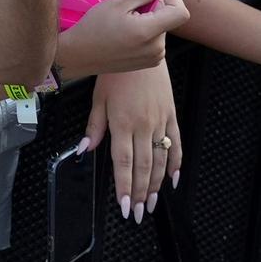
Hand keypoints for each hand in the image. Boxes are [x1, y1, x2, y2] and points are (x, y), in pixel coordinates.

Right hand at [58, 0, 188, 76]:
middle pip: (170, 17)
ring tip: (128, 18)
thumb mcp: (117, 3)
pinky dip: (148, 29)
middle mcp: (156, 48)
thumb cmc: (93, 28)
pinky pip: (157, 39)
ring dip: (152, 17)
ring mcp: (154, 57)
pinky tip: (129, 29)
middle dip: (158, 4)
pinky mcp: (151, 61)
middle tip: (135, 0)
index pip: (180, 11)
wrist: (80, 55)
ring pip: (163, 27)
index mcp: (147, 33)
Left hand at [84, 64, 179, 219]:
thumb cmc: (116, 72)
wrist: (142, 48)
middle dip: (140, 193)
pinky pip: (176, 144)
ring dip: (156, 185)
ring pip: (160, 160)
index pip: (122, 163)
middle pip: (142, 167)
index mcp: (121, 123)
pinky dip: (176, 163)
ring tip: (151, 203)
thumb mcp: (98, 98)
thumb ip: (94, 126)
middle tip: (137, 213)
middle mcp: (142, 126)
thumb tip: (83, 149)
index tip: (123, 205)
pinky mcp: (171, 116)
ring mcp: (159, 122)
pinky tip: (173, 179)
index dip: (124, 187)